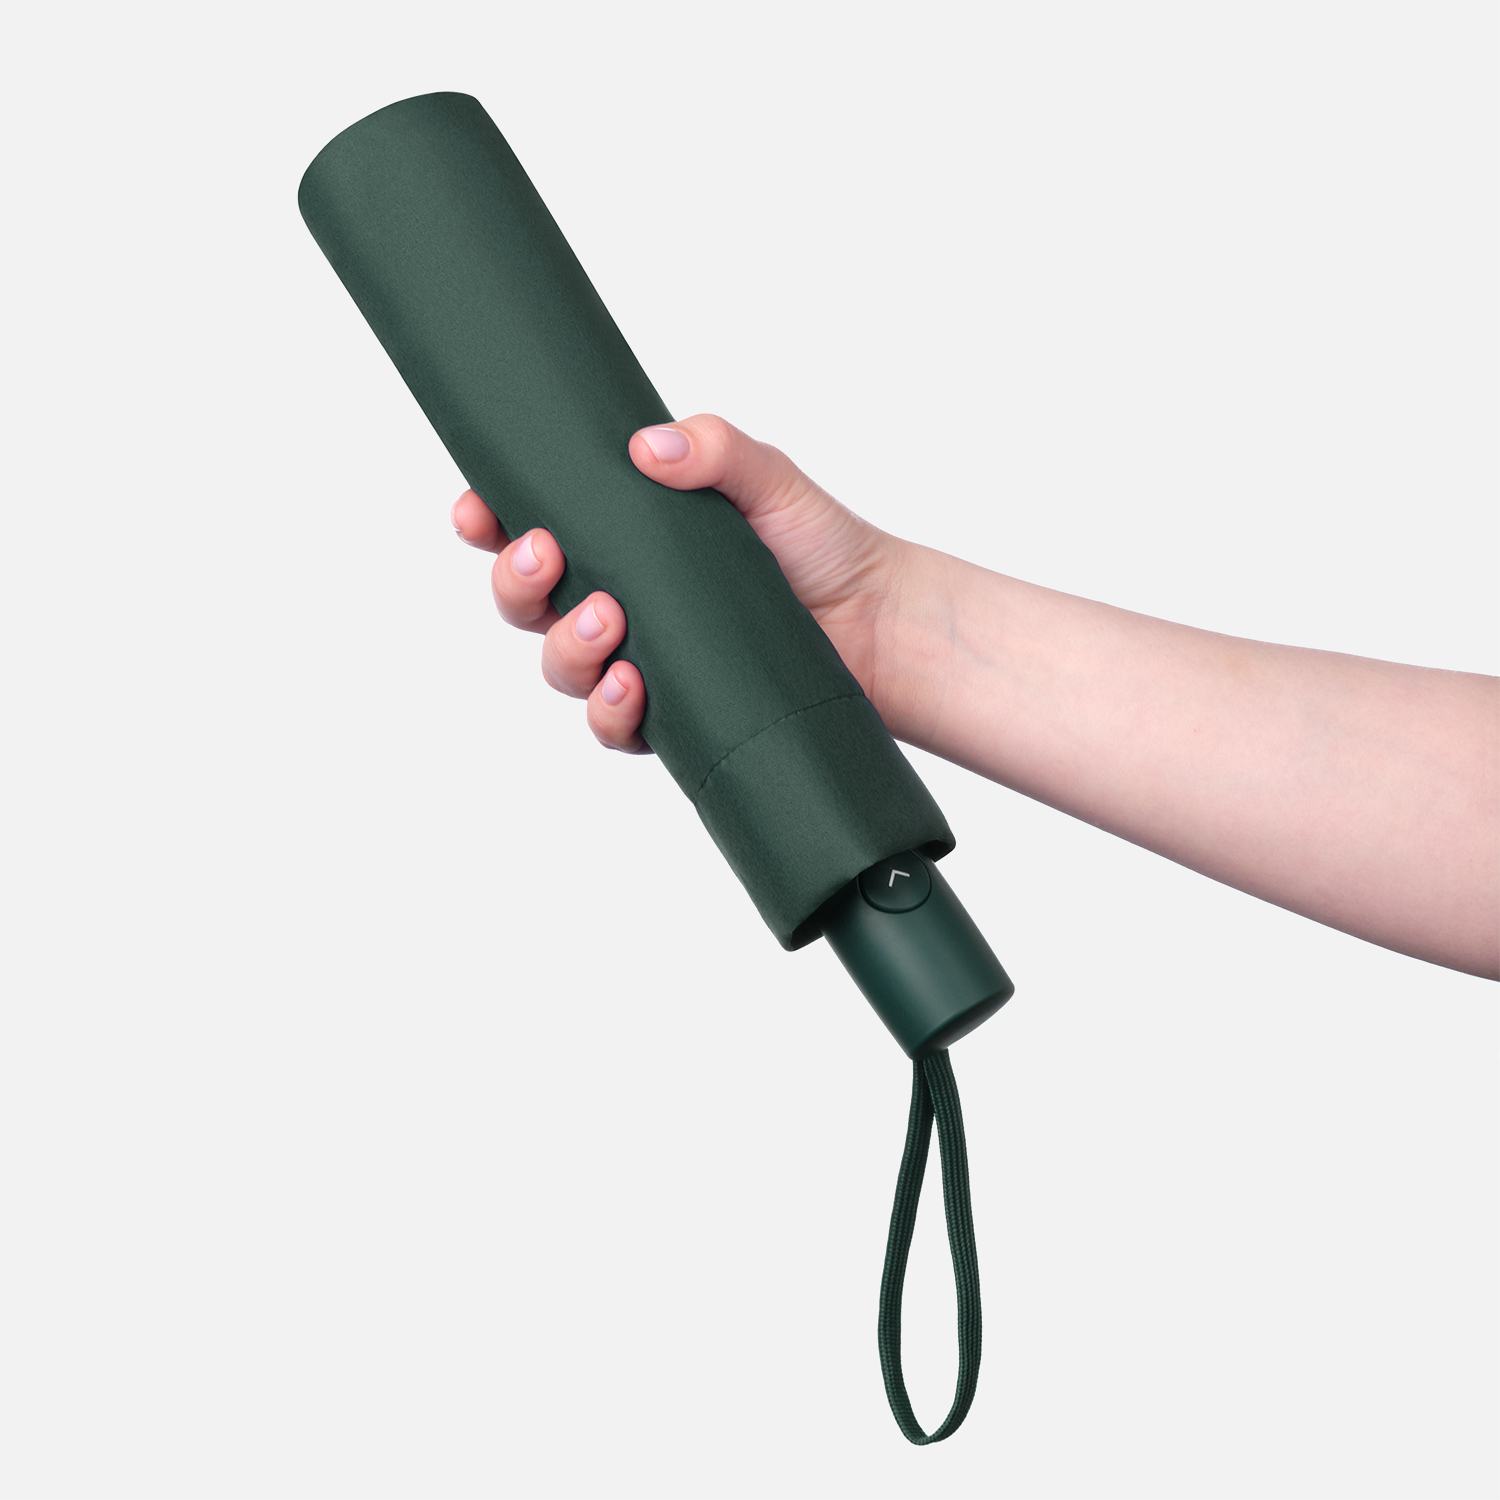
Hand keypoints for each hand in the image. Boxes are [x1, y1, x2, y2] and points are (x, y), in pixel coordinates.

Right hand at [450, 414, 904, 750]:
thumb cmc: (821, 547)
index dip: (490, 520)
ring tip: (606, 622)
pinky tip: (631, 686)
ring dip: (564, 647)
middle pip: (526, 601)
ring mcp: (641, 659)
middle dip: (516, 580)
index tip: (476, 509)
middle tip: (546, 555)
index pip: (534, 526)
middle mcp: (620, 600)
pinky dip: (609, 710)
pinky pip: (614, 725)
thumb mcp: (770, 479)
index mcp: (625, 537)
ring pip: (559, 667)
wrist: (878, 624)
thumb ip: (715, 450)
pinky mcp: (672, 714)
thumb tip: (648, 447)